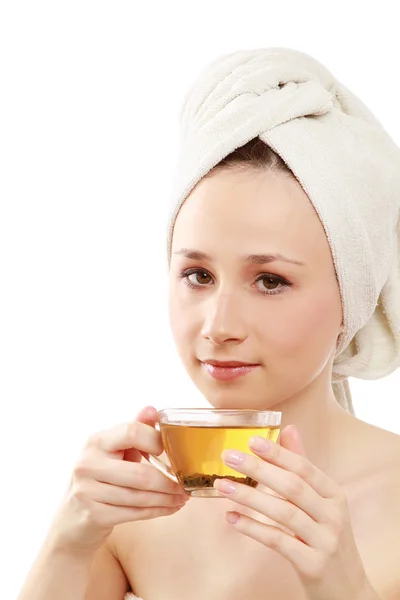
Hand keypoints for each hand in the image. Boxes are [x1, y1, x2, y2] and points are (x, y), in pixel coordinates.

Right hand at [50, 406, 187, 554]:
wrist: (71, 519)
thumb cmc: (99, 477)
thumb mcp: (113, 450)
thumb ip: (134, 429)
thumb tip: (152, 409)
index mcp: (96, 441)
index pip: (131, 432)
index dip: (155, 440)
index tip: (171, 451)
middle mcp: (89, 464)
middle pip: (140, 474)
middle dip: (169, 482)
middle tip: (186, 485)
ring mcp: (88, 491)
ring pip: (140, 497)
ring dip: (166, 499)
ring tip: (182, 497)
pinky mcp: (93, 515)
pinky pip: (134, 514)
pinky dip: (156, 511)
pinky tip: (169, 508)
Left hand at [213, 425, 377, 599]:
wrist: (349, 590)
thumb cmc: (327, 539)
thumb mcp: (322, 502)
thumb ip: (303, 467)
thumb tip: (289, 428)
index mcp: (334, 495)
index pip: (304, 468)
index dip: (278, 453)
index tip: (250, 441)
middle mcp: (333, 515)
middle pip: (292, 486)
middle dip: (258, 469)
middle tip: (228, 456)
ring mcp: (325, 541)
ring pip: (283, 513)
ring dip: (249, 497)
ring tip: (222, 486)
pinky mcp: (313, 564)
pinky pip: (278, 542)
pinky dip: (253, 528)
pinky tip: (232, 518)